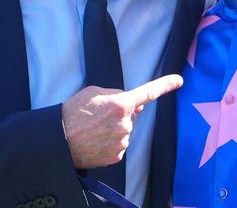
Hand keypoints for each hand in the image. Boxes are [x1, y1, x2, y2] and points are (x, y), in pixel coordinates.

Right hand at [61, 74, 182, 168]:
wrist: (58, 140)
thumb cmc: (73, 112)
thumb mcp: (93, 93)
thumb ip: (117, 94)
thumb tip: (136, 105)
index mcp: (120, 103)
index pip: (147, 92)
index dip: (165, 85)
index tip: (179, 80)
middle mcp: (124, 123)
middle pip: (131, 115)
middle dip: (119, 114)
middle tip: (98, 117)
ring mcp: (122, 141)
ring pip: (125, 131)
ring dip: (114, 129)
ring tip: (93, 129)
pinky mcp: (117, 156)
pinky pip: (120, 145)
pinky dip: (110, 143)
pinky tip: (96, 141)